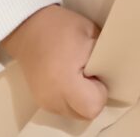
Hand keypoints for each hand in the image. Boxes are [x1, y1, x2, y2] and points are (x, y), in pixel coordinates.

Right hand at [1, 5, 107, 119]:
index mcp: (65, 80)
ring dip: (80, 99)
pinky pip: (62, 108)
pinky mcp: (39, 100)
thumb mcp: (89, 32)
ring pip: (74, 113)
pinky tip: (66, 77)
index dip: (100, 90)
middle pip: (85, 114)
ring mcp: (44, 101)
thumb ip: (103, 55)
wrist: (27, 25)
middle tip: (89, 74)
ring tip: (76, 75)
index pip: (94, 105)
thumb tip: (112, 70)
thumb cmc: (60, 26)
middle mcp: (53, 97)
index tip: (96, 72)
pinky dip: (68, 97)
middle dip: (92, 97)